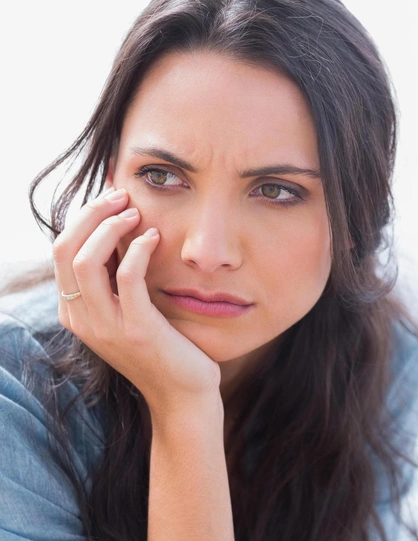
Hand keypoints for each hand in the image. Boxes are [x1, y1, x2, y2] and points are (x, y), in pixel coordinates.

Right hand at [52, 187, 221, 414]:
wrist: (183, 395)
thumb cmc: (163, 348)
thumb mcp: (129, 311)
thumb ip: (117, 280)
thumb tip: (119, 233)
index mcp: (76, 311)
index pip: (61, 252)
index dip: (83, 218)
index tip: (110, 196)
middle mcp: (82, 319)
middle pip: (64, 250)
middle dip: (90, 214)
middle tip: (120, 195)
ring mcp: (106, 327)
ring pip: (85, 261)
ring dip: (109, 227)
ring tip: (135, 212)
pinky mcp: (136, 330)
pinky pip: (126, 278)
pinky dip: (137, 249)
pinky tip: (154, 237)